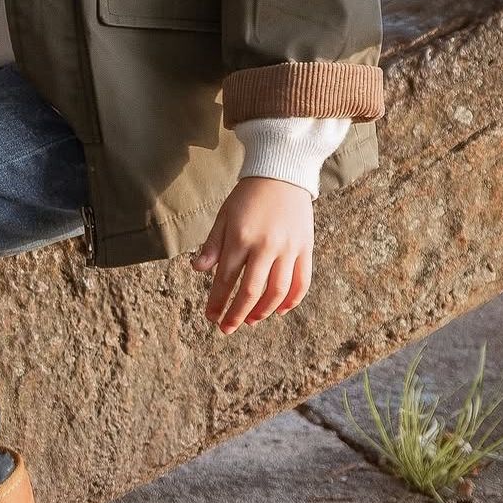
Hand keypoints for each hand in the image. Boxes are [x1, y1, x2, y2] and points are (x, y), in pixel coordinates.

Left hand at [190, 177, 313, 332]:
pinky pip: (302, 283)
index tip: (210, 316)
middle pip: (251, 291)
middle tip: (226, 328)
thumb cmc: (248, 196)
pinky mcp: (306, 249)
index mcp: (241, 237)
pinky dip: (291, 301)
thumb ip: (212, 245)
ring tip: (251, 321)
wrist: (282, 174)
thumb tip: (197, 270)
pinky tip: (279, 311)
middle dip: (237, 314)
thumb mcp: (224, 216)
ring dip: (263, 312)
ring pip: (277, 292)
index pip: (225, 279)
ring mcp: (289, 249)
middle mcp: (266, 246)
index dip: (217, 302)